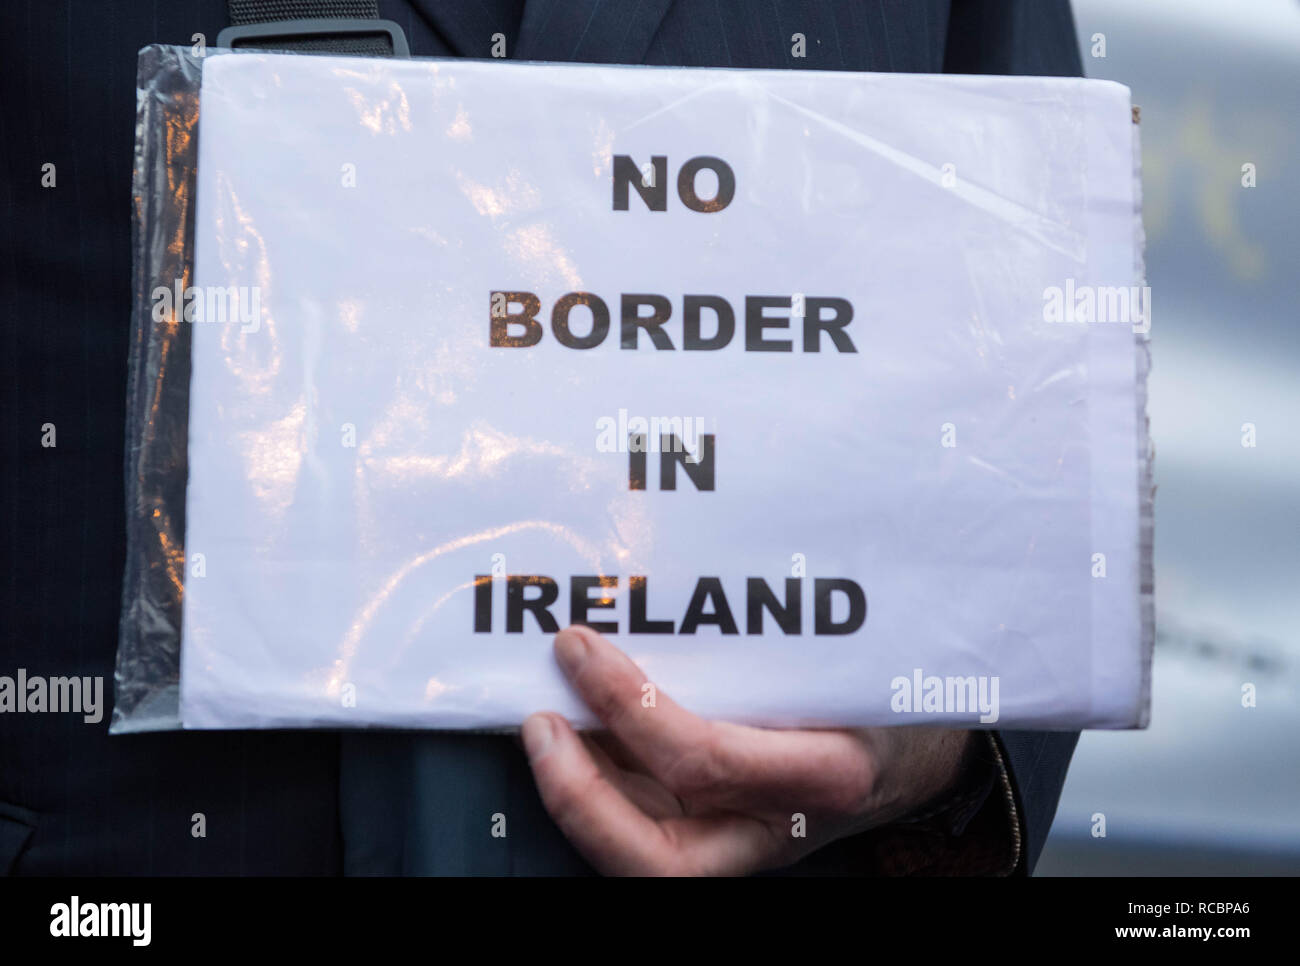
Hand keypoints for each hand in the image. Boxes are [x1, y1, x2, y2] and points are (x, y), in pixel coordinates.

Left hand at [521, 624, 976, 874]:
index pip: (705, 760)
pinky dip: (595, 787)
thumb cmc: (880, 699)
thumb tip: (658, 586)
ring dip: (575, 797)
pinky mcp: (716, 842)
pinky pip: (641, 828)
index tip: (580, 648)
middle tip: (540, 726)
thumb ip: (769, 641)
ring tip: (544, 728)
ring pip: (638, 857)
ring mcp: (740, 846)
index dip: (629, 705)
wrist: (912, 758)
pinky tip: (572, 737)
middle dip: (579, 799)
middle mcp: (773, 828)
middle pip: (656, 859)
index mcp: (822, 774)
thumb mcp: (846, 663)